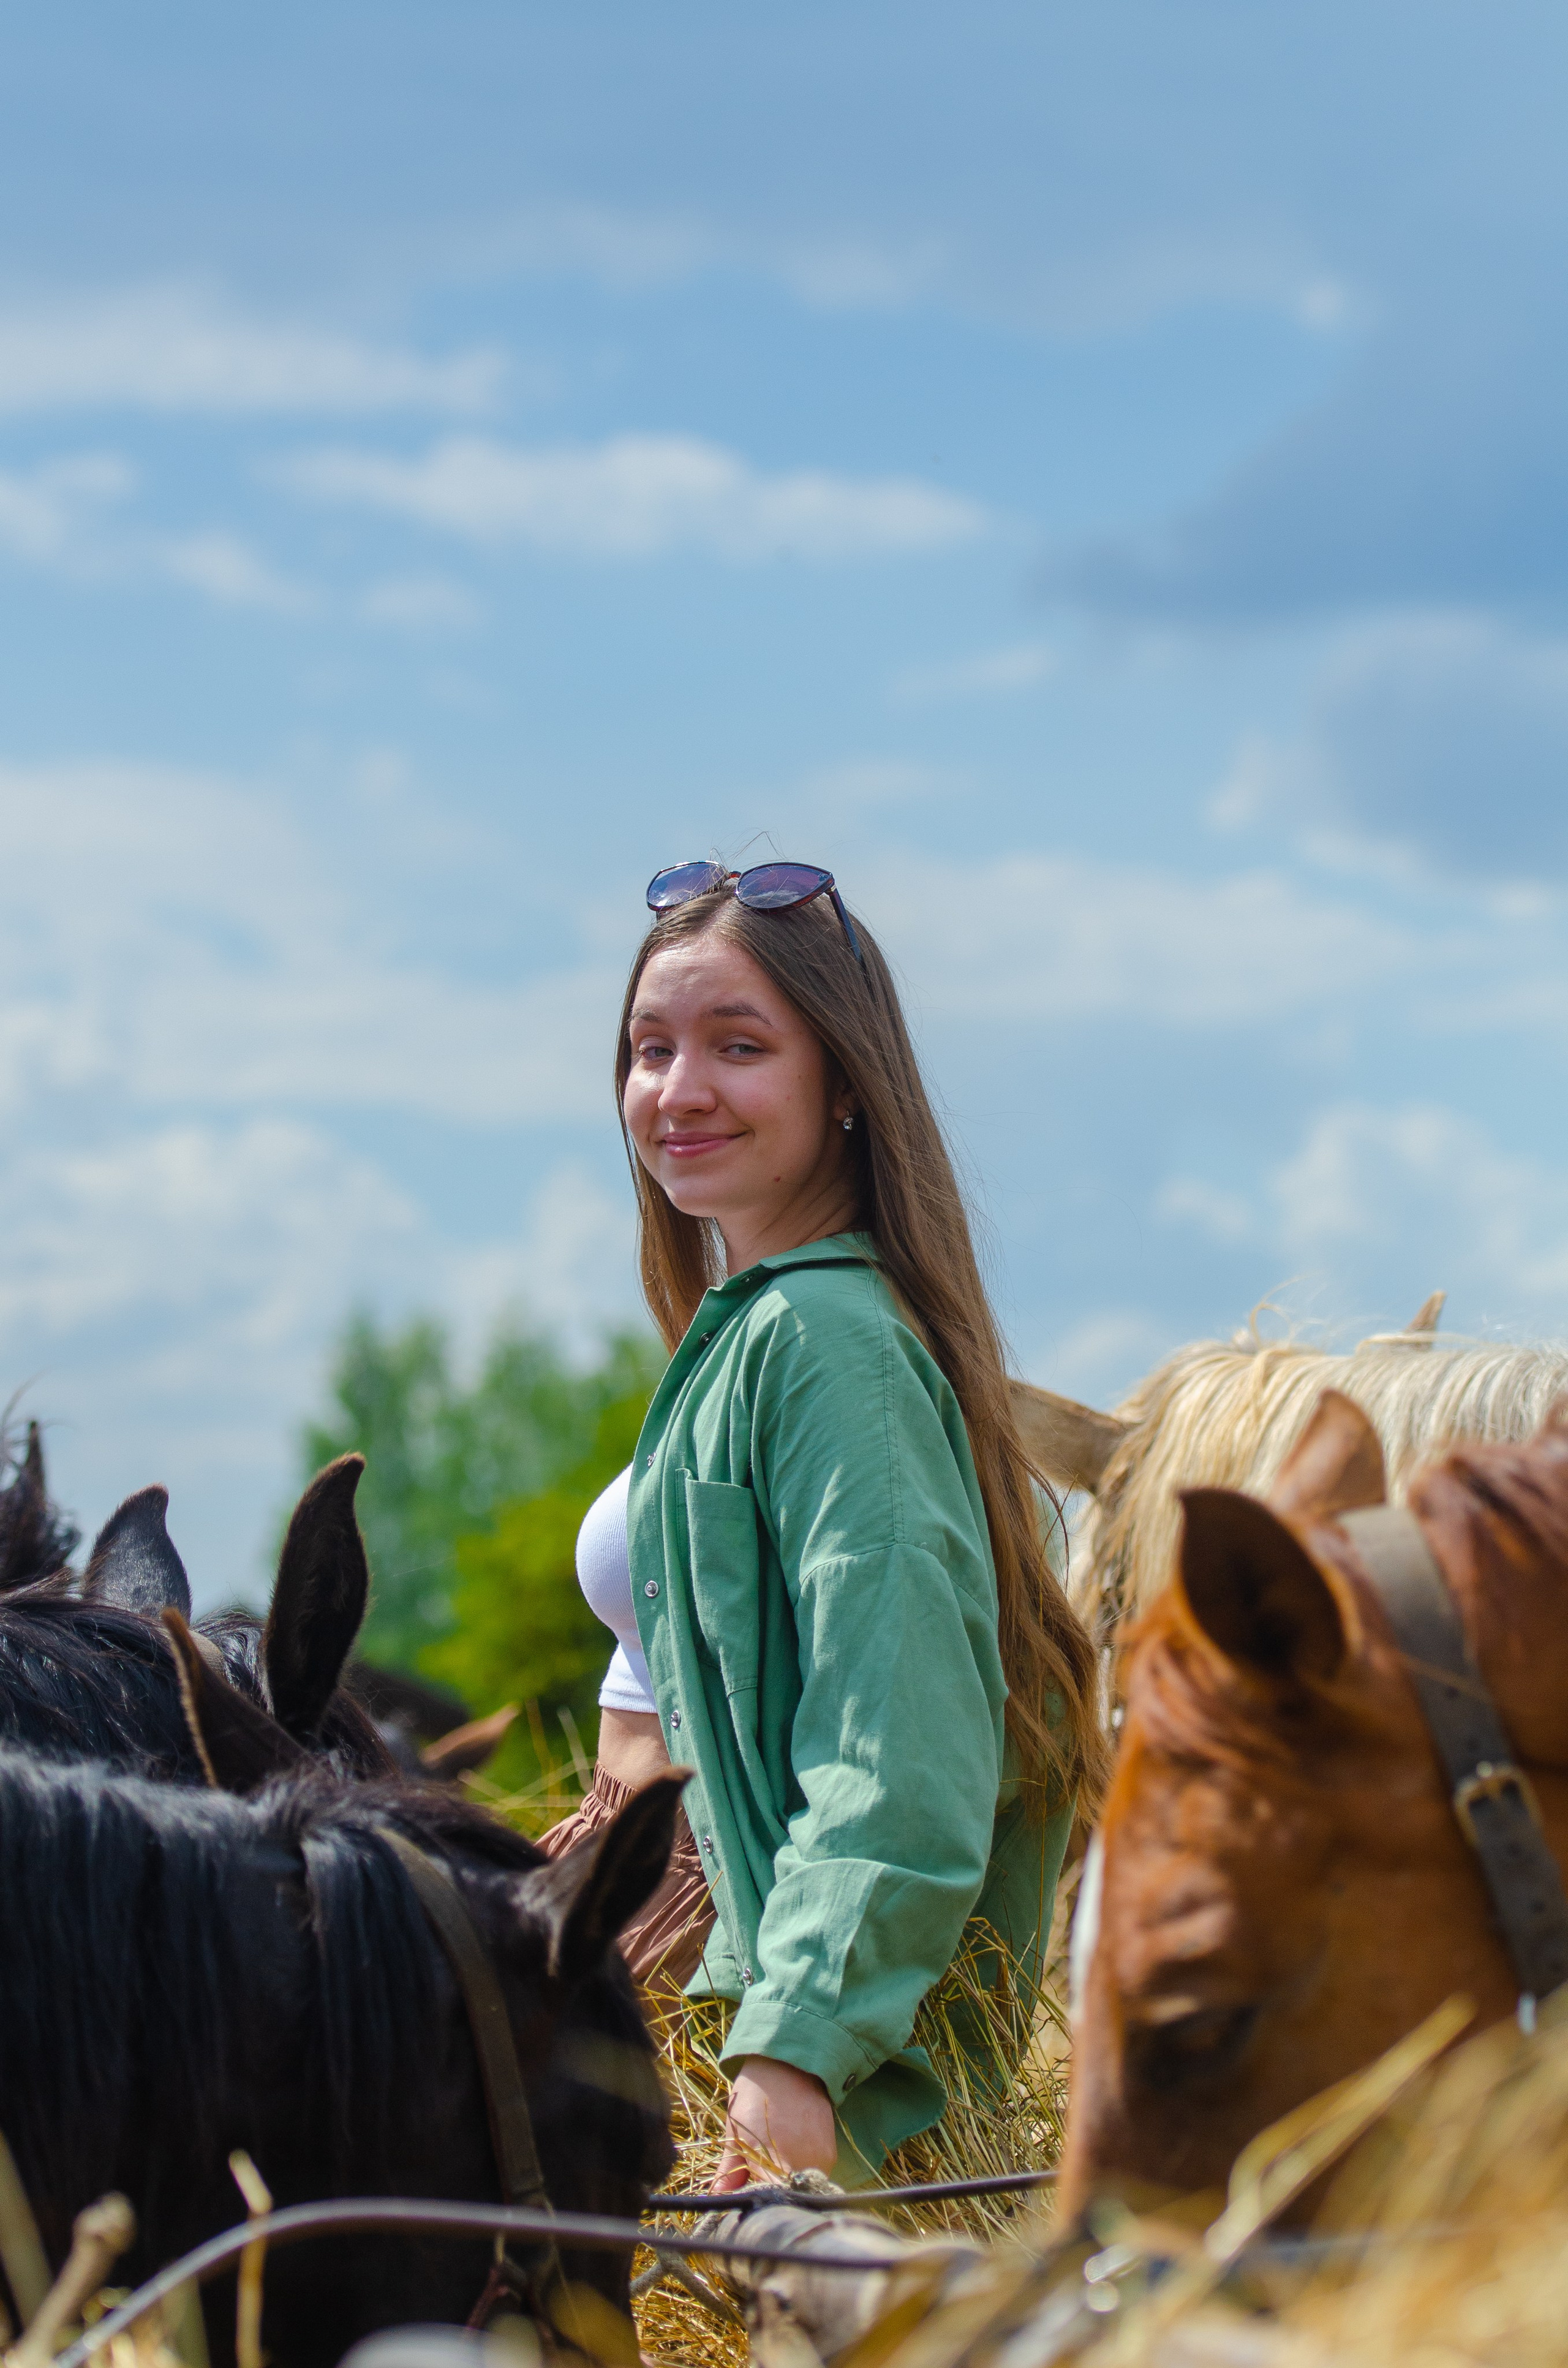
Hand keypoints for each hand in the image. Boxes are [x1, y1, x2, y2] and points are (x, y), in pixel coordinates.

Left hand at [712, 2055, 836, 2190]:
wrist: (790, 2063)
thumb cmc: (756, 2095)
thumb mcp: (736, 2131)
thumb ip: (729, 2171)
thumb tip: (717, 2197)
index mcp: (775, 2166)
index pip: (766, 2202)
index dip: (754, 2201)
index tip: (744, 2192)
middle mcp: (803, 2169)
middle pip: (786, 2197)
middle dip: (770, 2192)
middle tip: (755, 2176)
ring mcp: (821, 2161)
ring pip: (800, 2187)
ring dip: (785, 2181)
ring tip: (772, 2159)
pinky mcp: (831, 2153)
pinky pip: (813, 2174)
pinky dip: (799, 2170)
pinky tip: (788, 2151)